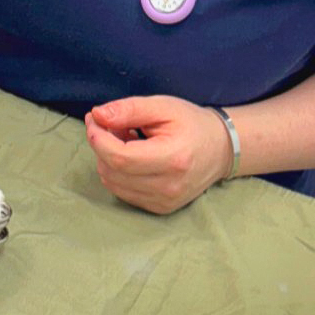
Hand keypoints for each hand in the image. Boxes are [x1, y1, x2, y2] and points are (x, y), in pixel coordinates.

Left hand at [84, 96, 234, 214]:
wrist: (220, 149)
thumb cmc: (192, 123)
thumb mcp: (163, 106)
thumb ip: (129, 109)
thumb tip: (97, 116)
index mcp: (172, 159)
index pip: (119, 157)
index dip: (98, 138)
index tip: (94, 118)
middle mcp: (168, 187)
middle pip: (112, 171)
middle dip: (101, 145)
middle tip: (111, 124)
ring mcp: (164, 202)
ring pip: (113, 183)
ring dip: (108, 159)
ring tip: (125, 138)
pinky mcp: (160, 208)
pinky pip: (123, 192)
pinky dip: (118, 172)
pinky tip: (132, 156)